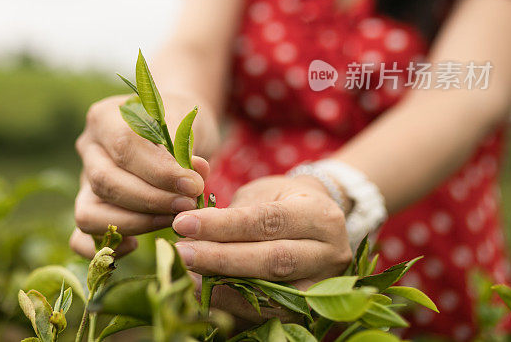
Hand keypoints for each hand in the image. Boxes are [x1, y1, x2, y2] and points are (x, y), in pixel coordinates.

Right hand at [69, 95, 212, 258]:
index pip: (124, 146)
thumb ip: (185, 150)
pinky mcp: (89, 207)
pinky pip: (81, 238)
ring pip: (89, 213)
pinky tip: (137, 244)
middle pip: (105, 182)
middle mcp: (88, 148)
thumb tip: (194, 175)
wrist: (170, 128)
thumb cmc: (177, 123)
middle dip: (151, 200)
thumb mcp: (185, 125)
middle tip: (188, 205)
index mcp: (105, 117)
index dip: (159, 171)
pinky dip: (107, 246)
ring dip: (134, 224)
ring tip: (172, 220)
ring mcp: (83, 180)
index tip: (194, 184)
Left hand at [171, 175, 351, 317]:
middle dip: (221, 259)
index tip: (183, 224)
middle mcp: (329, 253)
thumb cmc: (282, 201)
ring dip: (224, 288)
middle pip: (273, 261)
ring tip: (187, 276)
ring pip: (273, 295)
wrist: (318, 222)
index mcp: (319, 215)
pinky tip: (205, 295)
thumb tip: (188, 232)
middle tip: (182, 253)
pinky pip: (269, 316)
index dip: (223, 225)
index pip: (267, 221)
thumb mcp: (262, 194)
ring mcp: (324, 286)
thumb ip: (232, 213)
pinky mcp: (310, 310)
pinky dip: (233, 306)